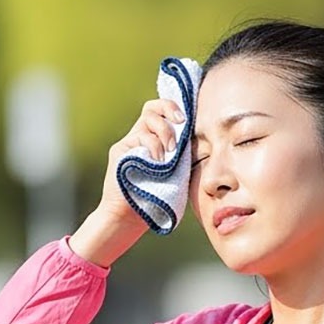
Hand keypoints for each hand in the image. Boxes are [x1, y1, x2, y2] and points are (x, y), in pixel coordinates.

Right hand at [70, 98, 186, 267]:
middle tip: (181, 122)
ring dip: (164, 131)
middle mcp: (140, 137)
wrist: (131, 216)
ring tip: (170, 151)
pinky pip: (141, 137)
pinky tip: (158, 162)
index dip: (174, 107)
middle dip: (170, 110)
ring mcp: (130, 143)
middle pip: (153, 107)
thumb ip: (181, 154)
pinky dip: (154, 147)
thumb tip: (202, 139)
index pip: (162, 112)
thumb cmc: (158, 199)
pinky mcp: (121, 150)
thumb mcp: (176, 172)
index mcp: (155, 140)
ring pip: (148, 118)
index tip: (188, 119)